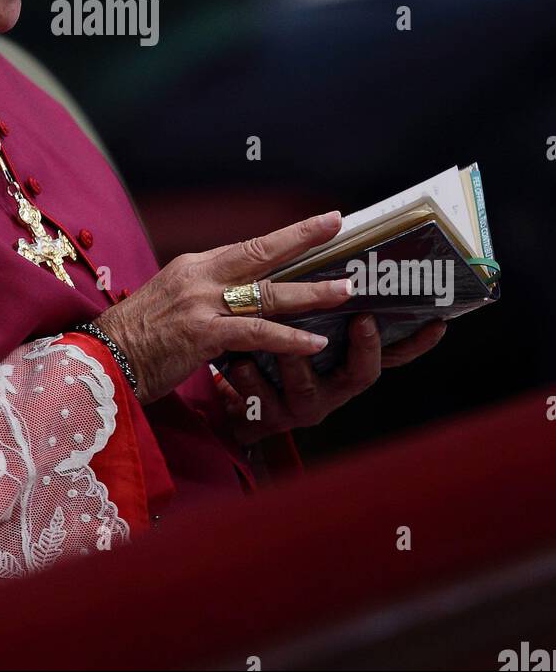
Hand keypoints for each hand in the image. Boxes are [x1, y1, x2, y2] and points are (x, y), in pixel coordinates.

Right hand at [95, 211, 352, 405]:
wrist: (100, 359)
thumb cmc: (136, 338)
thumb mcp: (172, 303)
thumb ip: (206, 295)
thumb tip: (241, 296)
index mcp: (192, 266)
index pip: (248, 247)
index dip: (285, 237)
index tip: (318, 224)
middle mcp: (199, 276)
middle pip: (261, 253)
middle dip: (303, 239)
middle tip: (338, 225)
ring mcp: (200, 303)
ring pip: (267, 293)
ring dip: (310, 293)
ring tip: (345, 291)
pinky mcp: (201, 334)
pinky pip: (255, 333)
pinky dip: (288, 337)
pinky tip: (315, 342)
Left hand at [220, 315, 447, 442]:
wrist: (235, 405)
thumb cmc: (275, 356)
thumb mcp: (306, 332)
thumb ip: (322, 306)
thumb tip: (341, 251)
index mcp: (345, 366)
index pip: (393, 356)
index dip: (417, 344)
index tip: (437, 322)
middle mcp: (332, 391)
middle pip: (361, 375)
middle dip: (364, 347)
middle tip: (364, 319)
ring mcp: (300, 409)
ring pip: (306, 387)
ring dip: (294, 360)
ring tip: (277, 338)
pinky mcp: (265, 420)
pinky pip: (259, 400)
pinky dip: (248, 380)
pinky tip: (236, 363)